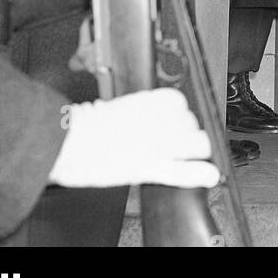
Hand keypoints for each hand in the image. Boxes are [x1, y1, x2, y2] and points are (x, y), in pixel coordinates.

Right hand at [48, 88, 218, 188]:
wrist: (67, 143)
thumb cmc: (84, 128)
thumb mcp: (116, 108)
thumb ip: (138, 111)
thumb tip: (149, 118)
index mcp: (147, 101)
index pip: (179, 102)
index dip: (179, 115)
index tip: (173, 122)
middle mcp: (157, 118)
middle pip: (190, 122)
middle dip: (186, 132)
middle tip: (173, 142)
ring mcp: (156, 143)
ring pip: (196, 143)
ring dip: (194, 150)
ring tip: (186, 155)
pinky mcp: (148, 166)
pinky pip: (181, 170)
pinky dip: (197, 174)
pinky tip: (210, 176)